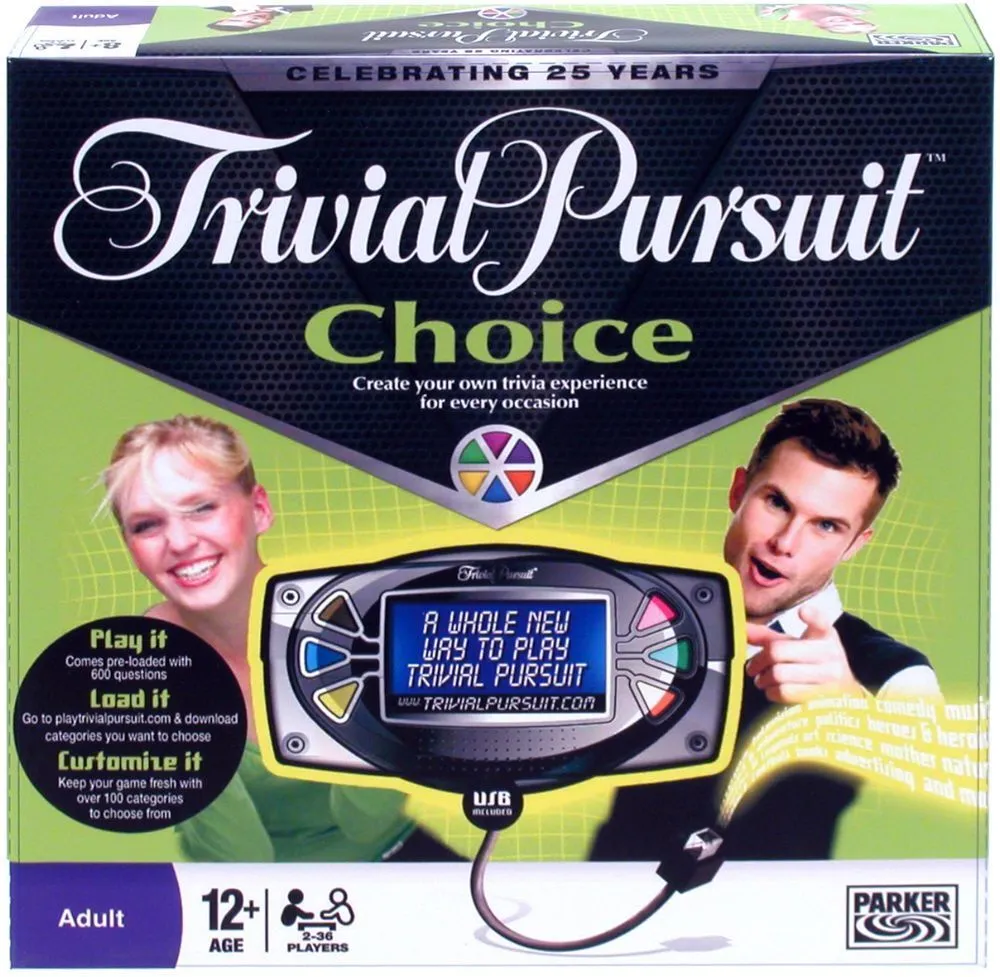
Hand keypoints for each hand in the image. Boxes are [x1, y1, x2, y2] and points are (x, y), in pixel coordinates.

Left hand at [744, 605, 863, 703]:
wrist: (844, 692)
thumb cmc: (814, 663)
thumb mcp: (799, 644)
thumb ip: (770, 637)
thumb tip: (742, 628)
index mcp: (824, 634)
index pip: (821, 622)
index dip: (812, 616)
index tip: (802, 612)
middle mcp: (829, 653)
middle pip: (778, 651)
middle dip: (758, 660)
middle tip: (753, 667)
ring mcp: (828, 676)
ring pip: (778, 673)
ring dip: (763, 678)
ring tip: (762, 679)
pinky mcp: (822, 697)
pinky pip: (785, 692)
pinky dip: (771, 692)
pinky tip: (773, 689)